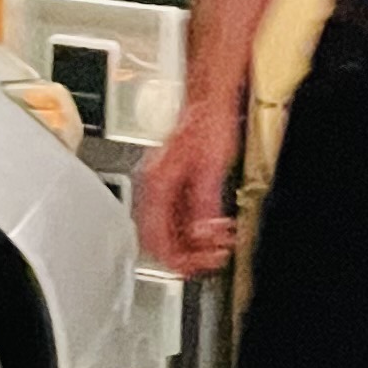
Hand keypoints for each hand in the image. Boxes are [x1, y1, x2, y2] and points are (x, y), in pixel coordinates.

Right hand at [134, 100, 239, 274]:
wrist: (208, 102)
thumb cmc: (206, 122)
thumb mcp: (211, 167)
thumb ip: (204, 204)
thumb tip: (203, 233)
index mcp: (157, 185)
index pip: (155, 237)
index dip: (176, 258)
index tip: (196, 265)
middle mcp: (153, 188)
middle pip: (158, 240)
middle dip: (184, 255)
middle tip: (208, 259)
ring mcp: (160, 187)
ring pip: (166, 231)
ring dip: (190, 244)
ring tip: (214, 247)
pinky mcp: (171, 185)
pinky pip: (174, 218)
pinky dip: (191, 231)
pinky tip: (208, 232)